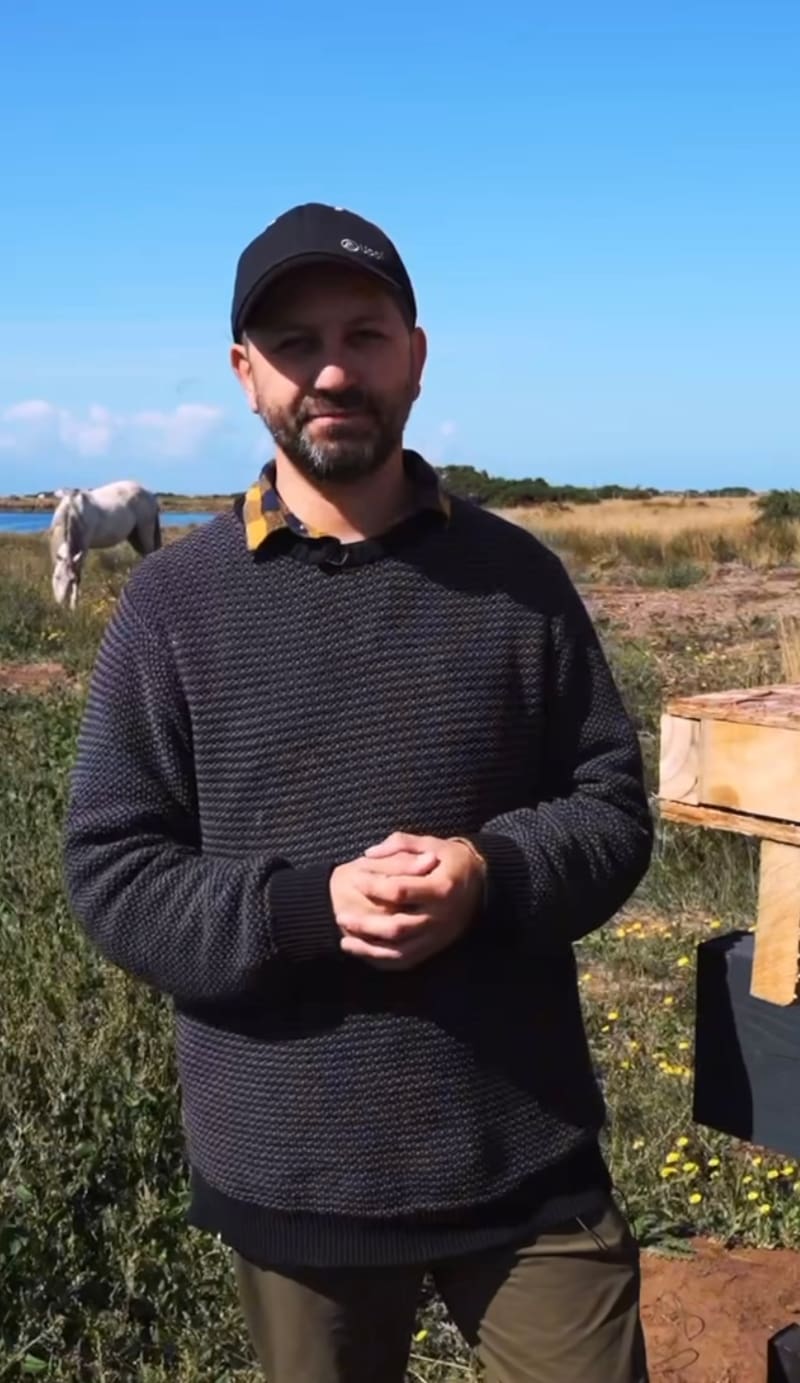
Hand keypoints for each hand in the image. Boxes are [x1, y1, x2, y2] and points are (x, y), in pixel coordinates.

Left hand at [337, 832, 485, 970]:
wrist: (484, 884)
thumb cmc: (452, 860)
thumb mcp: (431, 843)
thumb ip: (400, 844)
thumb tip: (369, 853)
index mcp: (441, 887)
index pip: (400, 891)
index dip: (374, 886)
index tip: (355, 877)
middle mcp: (441, 916)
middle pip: (397, 927)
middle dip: (365, 924)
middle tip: (341, 916)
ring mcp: (439, 936)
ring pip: (400, 951)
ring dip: (370, 949)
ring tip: (346, 942)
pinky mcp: (436, 947)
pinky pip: (408, 960)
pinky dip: (384, 961)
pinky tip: (365, 954)